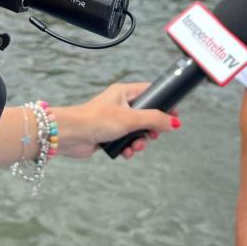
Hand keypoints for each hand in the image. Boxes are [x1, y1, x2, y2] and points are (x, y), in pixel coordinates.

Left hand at [49, 83, 179, 160]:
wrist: (71, 135)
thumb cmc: (96, 120)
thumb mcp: (130, 118)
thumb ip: (154, 120)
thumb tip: (175, 123)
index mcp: (124, 93)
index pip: (150, 92)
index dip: (164, 103)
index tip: (173, 115)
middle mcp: (119, 105)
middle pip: (146, 116)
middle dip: (151, 129)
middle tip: (151, 136)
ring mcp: (114, 121)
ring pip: (137, 132)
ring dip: (139, 142)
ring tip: (134, 147)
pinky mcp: (108, 135)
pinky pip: (126, 142)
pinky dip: (128, 148)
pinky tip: (125, 152)